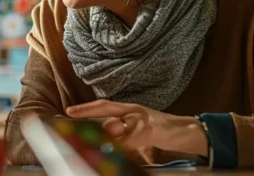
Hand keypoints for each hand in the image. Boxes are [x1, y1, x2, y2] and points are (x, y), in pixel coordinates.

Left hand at [66, 99, 207, 156]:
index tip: (68, 111)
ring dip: (103, 133)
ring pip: (116, 125)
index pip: (104, 105)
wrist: (185, 131)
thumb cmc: (158, 130)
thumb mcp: (137, 126)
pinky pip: (128, 139)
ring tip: (89, 138)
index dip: (86, 108)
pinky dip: (119, 144)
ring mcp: (141, 119)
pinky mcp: (149, 130)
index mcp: (130, 108)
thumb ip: (120, 129)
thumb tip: (101, 135)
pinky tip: (111, 148)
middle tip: (69, 116)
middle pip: (106, 110)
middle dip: (87, 113)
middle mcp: (134, 110)